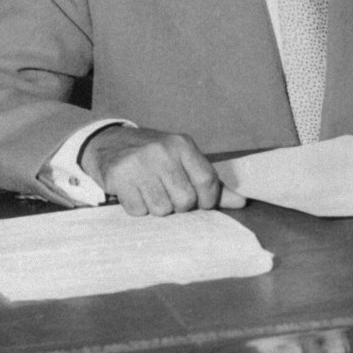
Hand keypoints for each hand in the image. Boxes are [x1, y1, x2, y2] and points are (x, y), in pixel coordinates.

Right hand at [80, 126, 245, 216]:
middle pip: (185, 201)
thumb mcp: (183, 159)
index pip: (207, 182)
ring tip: (150, 192)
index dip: (207, 200)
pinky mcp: (119, 176)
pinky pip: (138, 211)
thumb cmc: (154, 155)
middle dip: (179, 206)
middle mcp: (163, 151)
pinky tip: (134, 192)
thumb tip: (241, 202)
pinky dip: (137, 207)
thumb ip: (210, 182)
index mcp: (183, 145)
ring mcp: (140, 163)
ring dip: (156, 208)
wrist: (110, 142)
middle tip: (168, 194)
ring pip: (162, 209)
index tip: (200, 203)